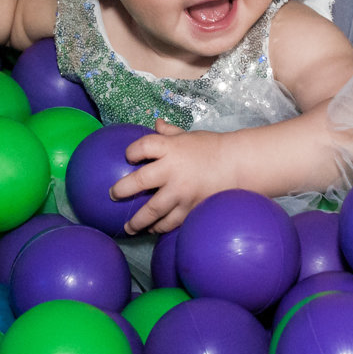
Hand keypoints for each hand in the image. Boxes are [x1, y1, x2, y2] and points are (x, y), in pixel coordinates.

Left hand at [112, 119, 235, 234]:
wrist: (239, 166)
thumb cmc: (213, 148)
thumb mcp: (189, 136)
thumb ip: (169, 133)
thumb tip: (156, 124)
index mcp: (171, 148)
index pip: (142, 147)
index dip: (132, 152)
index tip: (129, 157)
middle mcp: (172, 170)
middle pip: (139, 181)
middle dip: (122, 190)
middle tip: (113, 195)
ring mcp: (181, 192)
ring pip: (153, 210)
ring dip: (138, 220)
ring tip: (129, 227)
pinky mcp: (191, 208)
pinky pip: (171, 222)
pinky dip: (160, 227)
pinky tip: (154, 229)